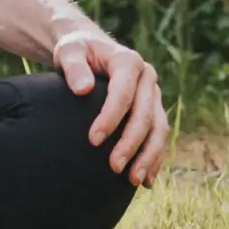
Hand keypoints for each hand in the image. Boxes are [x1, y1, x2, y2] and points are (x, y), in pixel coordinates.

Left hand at [53, 29, 169, 186]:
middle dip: (131, 143)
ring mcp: (153, 94)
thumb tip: (82, 89)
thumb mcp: (70, 51)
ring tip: (134, 180)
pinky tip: (146, 180)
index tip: (92, 140)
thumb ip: (73, 67)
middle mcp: (147, 77)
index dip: (110, 118)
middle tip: (114, 167)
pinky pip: (159, 135)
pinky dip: (155, 157)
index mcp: (128, 61)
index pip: (123, 93)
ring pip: (159, 128)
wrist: (90, 49)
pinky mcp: (154, 108)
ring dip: (149, 156)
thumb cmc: (77, 51)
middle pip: (144, 115)